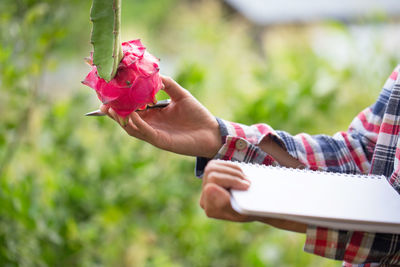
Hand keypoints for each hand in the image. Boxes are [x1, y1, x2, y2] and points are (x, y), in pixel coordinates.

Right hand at [101, 76, 221, 157]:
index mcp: (153, 114)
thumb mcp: (180, 95)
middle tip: (102, 103)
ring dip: (120, 119)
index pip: (131, 107)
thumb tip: (153, 73)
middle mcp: (150, 124)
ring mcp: (154, 134)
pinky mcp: (161, 141)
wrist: (211, 132)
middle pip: (126, 119)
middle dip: (113, 112)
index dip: (119, 101)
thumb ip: (167, 84)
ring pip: (131, 128)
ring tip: (110, 108)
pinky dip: (137, 123)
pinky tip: (131, 114)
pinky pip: (145, 132)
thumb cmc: (197, 115)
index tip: (109, 92)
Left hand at [200, 160, 306, 232]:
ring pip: (212, 167)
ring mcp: (209, 185)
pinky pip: (217, 163)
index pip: (210, 188)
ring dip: (233, 170)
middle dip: (231, 175)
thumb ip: (226, 204)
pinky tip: (242, 174)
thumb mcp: (250, 209)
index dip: (228, 182)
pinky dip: (231, 166)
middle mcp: (207, 198)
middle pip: (211, 175)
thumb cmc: (261, 210)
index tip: (247, 186)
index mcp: (213, 209)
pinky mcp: (216, 174)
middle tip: (248, 183)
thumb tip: (208, 187)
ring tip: (247, 180)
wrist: (266, 206)